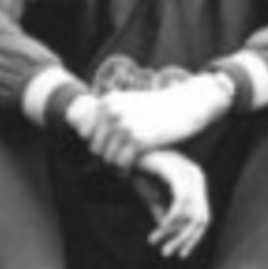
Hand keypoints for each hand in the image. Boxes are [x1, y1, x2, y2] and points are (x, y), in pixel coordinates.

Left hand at [84, 76, 230, 169]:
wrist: (185, 105)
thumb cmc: (155, 108)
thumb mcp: (127, 103)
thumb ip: (107, 115)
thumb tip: (82, 133)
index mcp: (107, 102)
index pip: (86, 132)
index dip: (100, 141)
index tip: (114, 144)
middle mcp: (112, 113)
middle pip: (96, 147)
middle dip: (109, 153)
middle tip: (126, 154)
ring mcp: (124, 126)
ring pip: (108, 157)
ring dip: (120, 161)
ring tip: (133, 157)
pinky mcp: (138, 141)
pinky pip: (122, 163)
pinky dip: (129, 167)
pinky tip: (139, 161)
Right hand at [131, 150, 212, 259]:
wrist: (124, 153)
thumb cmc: (139, 171)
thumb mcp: (154, 196)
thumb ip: (164, 211)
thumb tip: (169, 230)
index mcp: (195, 180)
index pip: (203, 218)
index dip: (193, 239)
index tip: (180, 254)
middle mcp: (196, 175)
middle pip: (201, 219)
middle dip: (184, 240)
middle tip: (167, 253)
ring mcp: (188, 172)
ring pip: (192, 214)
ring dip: (174, 232)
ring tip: (155, 240)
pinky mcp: (177, 172)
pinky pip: (181, 204)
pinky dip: (171, 220)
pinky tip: (159, 228)